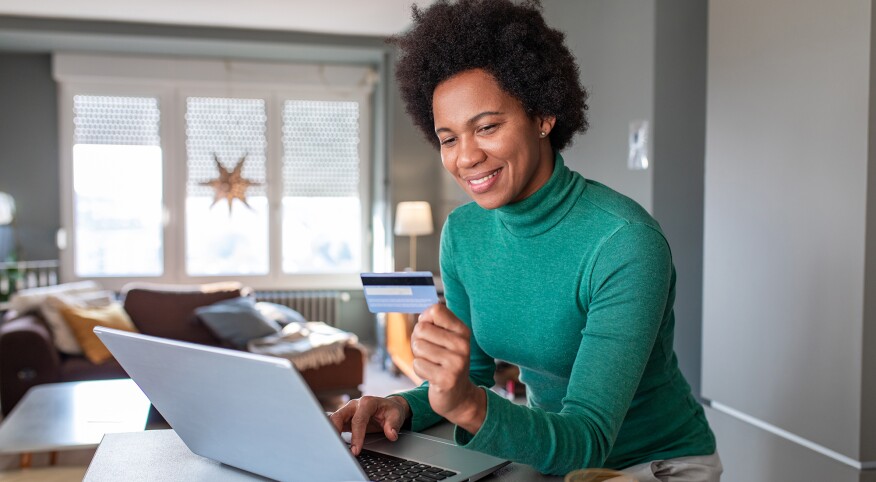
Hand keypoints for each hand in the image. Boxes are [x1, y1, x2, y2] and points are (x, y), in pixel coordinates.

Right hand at [329, 395, 408, 455]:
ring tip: (330, 447)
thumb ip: (393, 425)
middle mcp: (354, 405)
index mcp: (367, 403)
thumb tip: (391, 435)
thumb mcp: (396, 415)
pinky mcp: (344, 418)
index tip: (356, 450)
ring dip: (330, 432)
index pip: (358, 420)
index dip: (356, 436)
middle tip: (336, 448)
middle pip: (339, 416)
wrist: (388, 407)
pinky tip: (329, 442)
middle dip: (335, 432)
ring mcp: (347, 411)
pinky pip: (334, 424)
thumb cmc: (390, 410)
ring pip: (333, 420)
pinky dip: (330, 432)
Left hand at [411, 304, 485, 433]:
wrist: (459, 396)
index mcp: (463, 331)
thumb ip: (434, 324)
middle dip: (418, 341)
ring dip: (419, 357)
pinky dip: (420, 370)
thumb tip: (422, 318)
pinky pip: (418, 365)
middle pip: (421, 328)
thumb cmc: (446, 363)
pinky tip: (432, 375)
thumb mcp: (447, 339)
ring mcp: (456, 363)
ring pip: (418, 347)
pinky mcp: (446, 379)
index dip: (425, 320)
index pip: (436, 310)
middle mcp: (462, 345)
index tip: (430, 332)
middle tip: (429, 353)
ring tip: (431, 364)